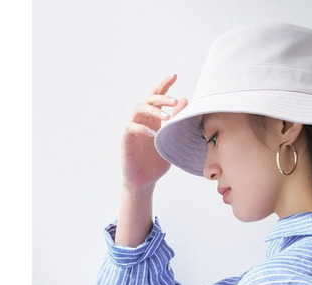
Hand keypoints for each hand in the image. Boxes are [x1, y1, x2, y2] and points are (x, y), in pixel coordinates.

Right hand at [121, 75, 187, 192]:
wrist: (144, 181)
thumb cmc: (157, 161)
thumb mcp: (171, 141)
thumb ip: (177, 122)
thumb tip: (185, 101)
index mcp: (154, 120)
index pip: (157, 98)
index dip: (164, 85)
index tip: (174, 76)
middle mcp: (143, 121)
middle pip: (148, 100)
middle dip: (161, 97)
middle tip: (174, 101)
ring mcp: (133, 129)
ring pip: (138, 109)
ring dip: (152, 110)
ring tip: (166, 117)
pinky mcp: (127, 141)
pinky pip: (131, 128)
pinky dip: (141, 129)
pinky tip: (153, 134)